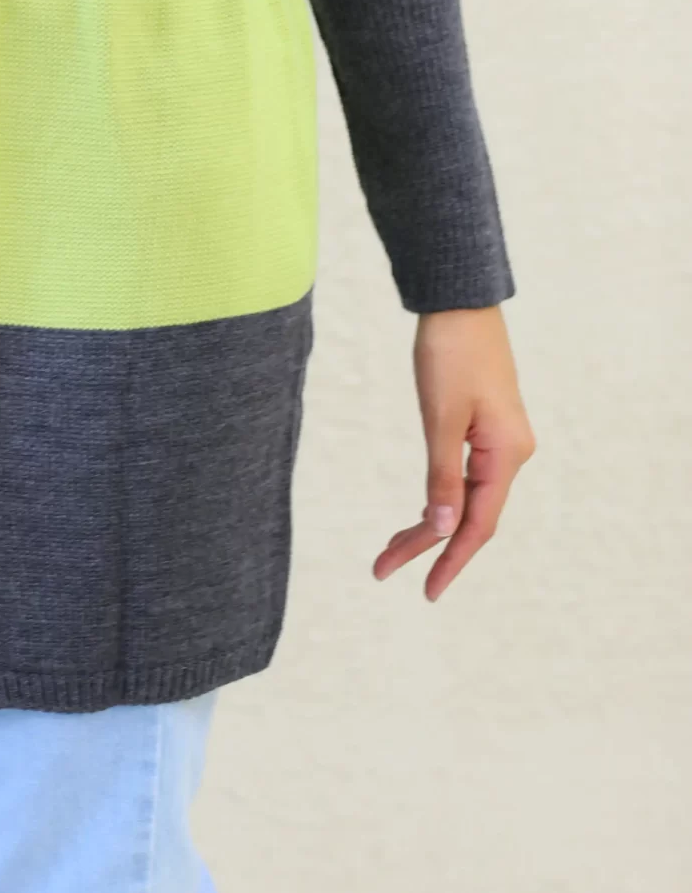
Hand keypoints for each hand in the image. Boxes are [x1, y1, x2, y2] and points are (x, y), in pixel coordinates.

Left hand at [373, 304, 535, 600]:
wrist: (459, 301)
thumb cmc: (450, 353)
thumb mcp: (440, 417)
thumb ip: (441, 475)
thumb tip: (440, 528)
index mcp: (506, 453)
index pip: (478, 524)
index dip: (450, 560)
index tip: (426, 592)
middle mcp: (510, 452)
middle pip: (470, 515)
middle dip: (428, 545)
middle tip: (382, 570)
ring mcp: (499, 440)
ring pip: (466, 497)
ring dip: (430, 523)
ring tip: (390, 551)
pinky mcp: (485, 427)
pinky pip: (464, 476)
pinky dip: (440, 496)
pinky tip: (421, 514)